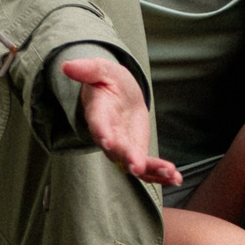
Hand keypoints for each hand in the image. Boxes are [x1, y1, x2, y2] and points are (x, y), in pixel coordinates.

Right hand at [63, 55, 181, 186]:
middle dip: (127, 158)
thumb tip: (67, 66)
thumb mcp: (101, 70)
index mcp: (98, 113)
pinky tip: (176, 178)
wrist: (118, 95)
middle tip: (137, 166)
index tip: (107, 142)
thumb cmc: (108, 81)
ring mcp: (122, 146)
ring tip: (170, 173)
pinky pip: (146, 167)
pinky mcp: (136, 151)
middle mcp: (108, 135)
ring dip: (151, 170)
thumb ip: (88, 69)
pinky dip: (161, 173)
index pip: (98, 124)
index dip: (102, 133)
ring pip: (133, 163)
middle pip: (116, 150)